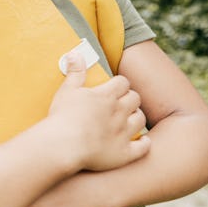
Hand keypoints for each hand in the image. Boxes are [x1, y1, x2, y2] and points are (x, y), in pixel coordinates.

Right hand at [48, 51, 149, 171]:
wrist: (64, 144)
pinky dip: (144, 143)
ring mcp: (124, 133)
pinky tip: (141, 142)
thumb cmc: (63, 116)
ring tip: (128, 119)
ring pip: (140, 119)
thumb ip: (75, 72)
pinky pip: (143, 147)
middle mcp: (119, 112)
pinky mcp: (124, 152)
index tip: (114, 87)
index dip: (120, 84)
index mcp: (106, 95)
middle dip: (130, 98)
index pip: (123, 82)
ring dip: (136, 117)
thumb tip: (75, 53)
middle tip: (120, 102)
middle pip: (135, 98)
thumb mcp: (67, 90)